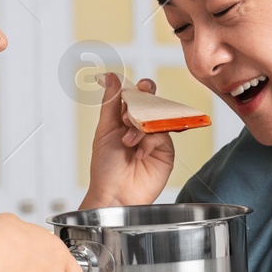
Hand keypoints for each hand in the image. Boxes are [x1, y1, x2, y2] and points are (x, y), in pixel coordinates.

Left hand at [81, 73, 175, 208]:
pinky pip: (163, 136)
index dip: (139, 89)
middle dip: (147, 101)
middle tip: (139, 104)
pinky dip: (150, 142)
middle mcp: (141, 127)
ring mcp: (154, 139)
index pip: (136, 96)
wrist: (115, 195)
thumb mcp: (105, 131)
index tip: (139, 87)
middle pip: (152, 103)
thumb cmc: (105, 167)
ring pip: (157, 118)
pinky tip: (139, 154)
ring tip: (128, 141)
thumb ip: (111, 103)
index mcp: (124, 119)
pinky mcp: (165, 152)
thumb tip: (111, 76)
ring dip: (141, 126)